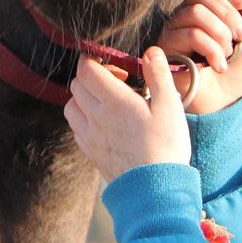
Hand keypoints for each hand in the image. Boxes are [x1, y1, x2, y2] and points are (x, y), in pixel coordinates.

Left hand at [64, 47, 190, 182]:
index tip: (113, 64)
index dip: (94, 59)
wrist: (155, 190)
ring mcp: (90, 135)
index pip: (86, 69)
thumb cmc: (166, 147)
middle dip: (92, 76)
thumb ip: (159, 75)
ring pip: (71, 105)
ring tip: (107, 101)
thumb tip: (151, 51)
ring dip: (84, 97)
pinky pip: (76, 127)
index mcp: (114, 101)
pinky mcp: (90, 151)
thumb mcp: (170, 107)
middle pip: (77, 84)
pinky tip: (104, 122)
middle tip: (117, 82)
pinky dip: (83, 118)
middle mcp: (95, 116)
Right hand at [156, 0, 241, 113]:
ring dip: (220, 34)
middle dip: (229, 16)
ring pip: (197, 12)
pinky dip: (212, 49)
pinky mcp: (167, 45)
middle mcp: (188, 12)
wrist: (223, 101)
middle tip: (239, 37)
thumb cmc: (236, 70)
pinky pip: (192, 34)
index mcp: (209, 6)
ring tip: (227, 53)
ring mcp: (175, 28)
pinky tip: (218, 64)